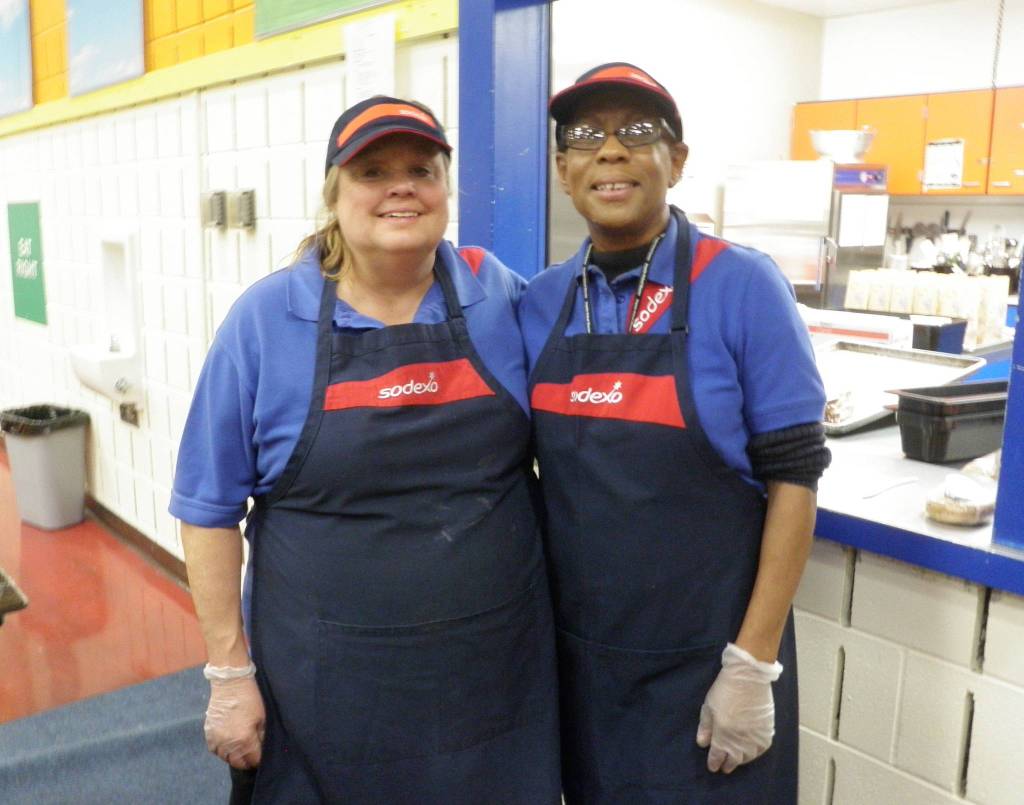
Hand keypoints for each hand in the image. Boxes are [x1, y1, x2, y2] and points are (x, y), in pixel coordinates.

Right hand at [204, 674, 265, 768]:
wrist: (230, 683)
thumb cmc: (250, 698)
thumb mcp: (261, 717)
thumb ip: (261, 736)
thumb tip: (261, 746)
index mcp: (244, 740)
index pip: (252, 760)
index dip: (258, 760)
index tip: (260, 757)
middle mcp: (228, 744)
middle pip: (237, 762)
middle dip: (245, 761)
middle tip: (250, 755)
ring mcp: (216, 739)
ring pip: (224, 757)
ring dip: (233, 756)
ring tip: (239, 750)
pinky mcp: (208, 733)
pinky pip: (213, 749)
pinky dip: (220, 750)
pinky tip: (227, 744)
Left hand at [695, 643, 781, 772]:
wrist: (749, 677)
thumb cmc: (725, 689)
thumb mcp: (708, 706)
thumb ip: (705, 727)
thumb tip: (702, 744)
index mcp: (723, 733)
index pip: (718, 755)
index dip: (714, 763)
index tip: (713, 767)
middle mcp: (740, 739)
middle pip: (734, 759)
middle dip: (728, 765)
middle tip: (725, 768)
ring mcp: (755, 736)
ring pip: (748, 757)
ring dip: (741, 760)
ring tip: (737, 760)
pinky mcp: (767, 730)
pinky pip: (762, 749)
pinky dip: (756, 753)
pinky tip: (752, 751)